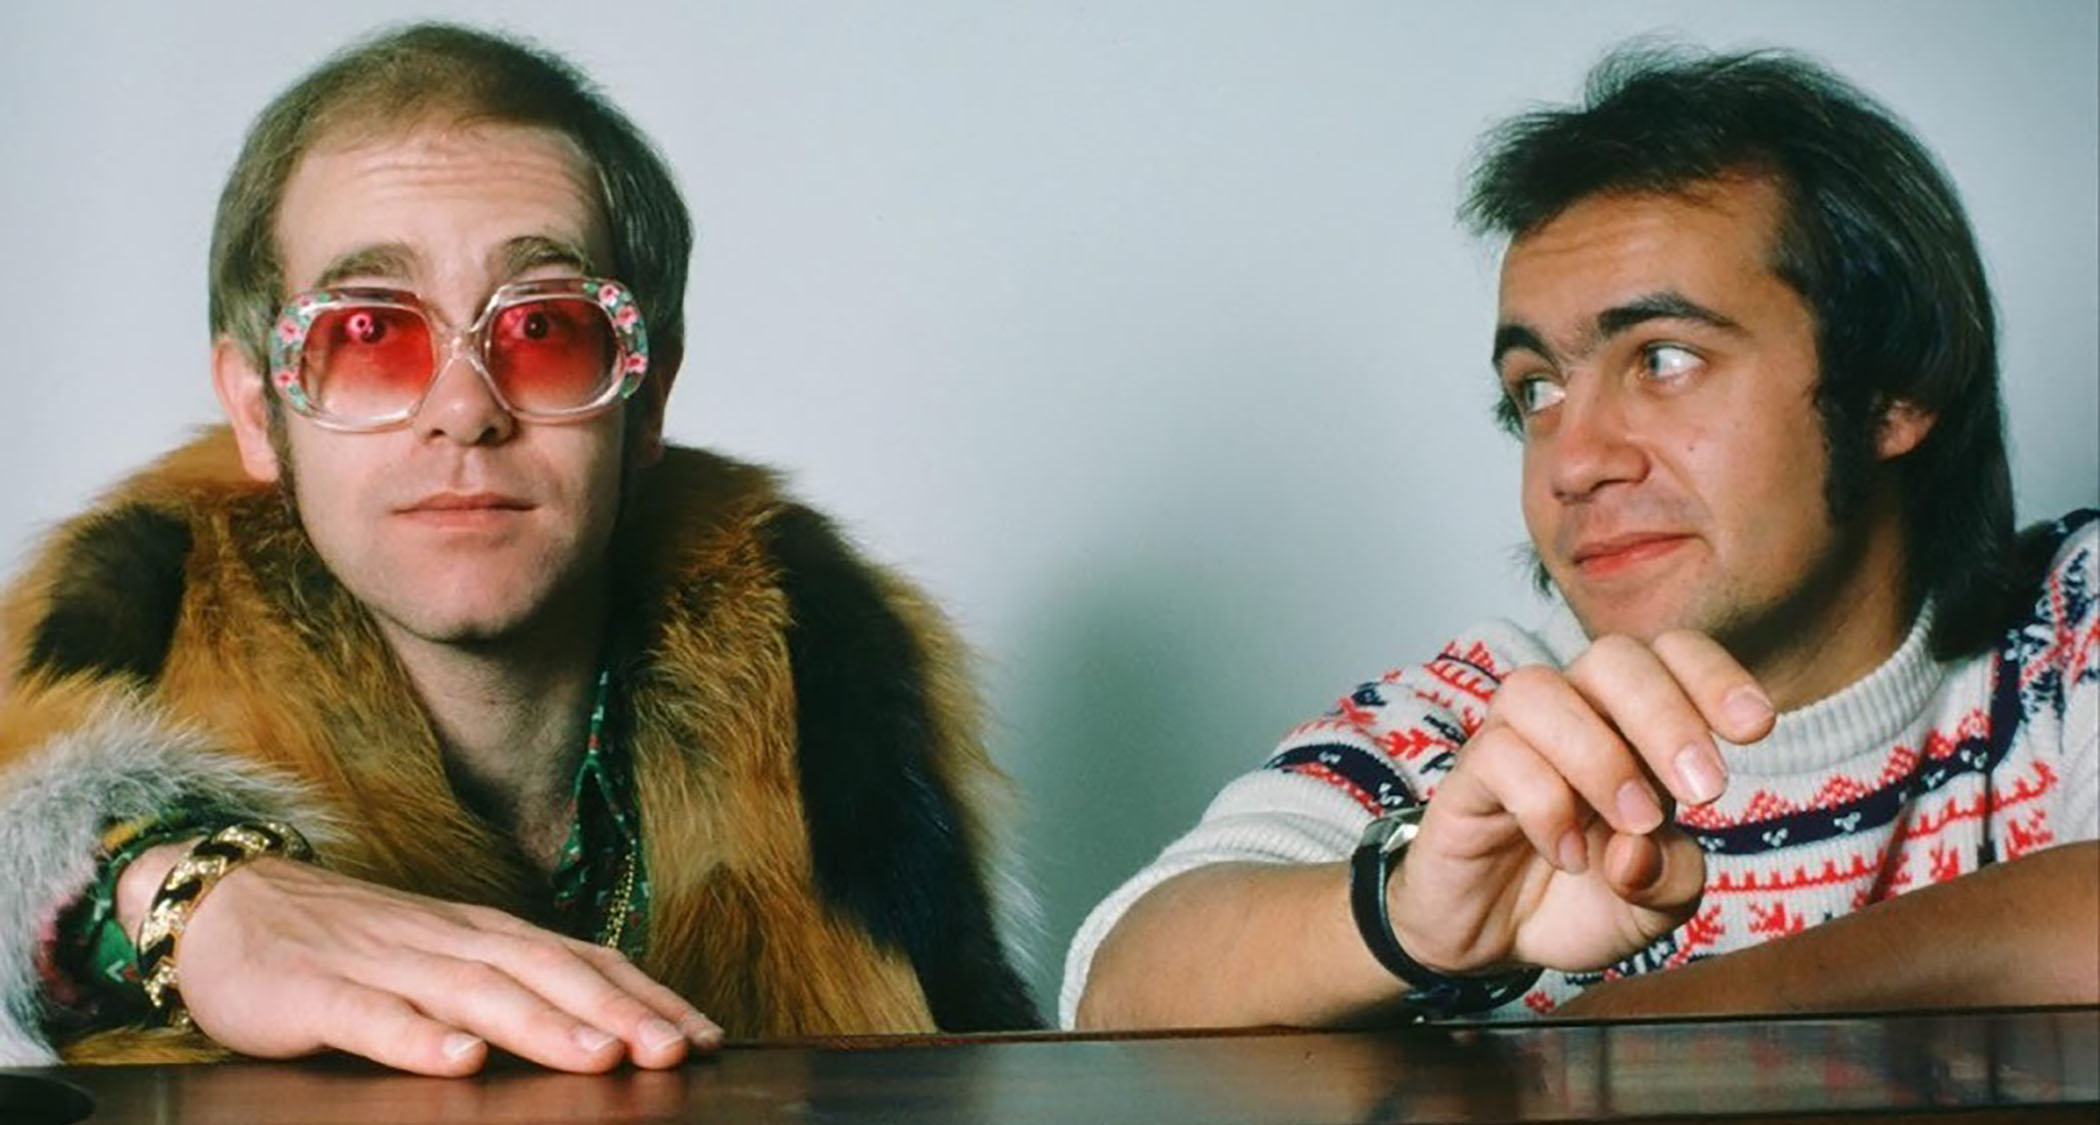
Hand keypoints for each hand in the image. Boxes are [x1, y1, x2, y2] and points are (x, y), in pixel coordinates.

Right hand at [117, 846, 723, 1074]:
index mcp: (482, 935)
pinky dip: (420, 1038)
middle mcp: (448, 941)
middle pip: (548, 973)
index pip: (582, 960)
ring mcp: (385, 963)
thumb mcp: (441, 959)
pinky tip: (459, 1060)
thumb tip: (601, 1027)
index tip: (705, 1037)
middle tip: (677, 1051)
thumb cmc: (349, 946)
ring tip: (600, 1059)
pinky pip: (374, 1017)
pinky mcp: (318, 994)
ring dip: (544, 1026)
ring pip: (478, 992)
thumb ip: (509, 986)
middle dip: (619, 1012)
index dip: (645, 996)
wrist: (226, 903)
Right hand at [1388, 631, 1775, 976]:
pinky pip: (1497, 756)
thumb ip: (1673, 879)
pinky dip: (1544, 805)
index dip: (1713, 674)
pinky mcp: (1465, 781)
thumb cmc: (1580, 901)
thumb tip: (1638, 848)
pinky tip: (1568, 855)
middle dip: (1667, 715)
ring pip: (1539, 690)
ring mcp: (1512, 742)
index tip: (1756, 728)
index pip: (1669, 655)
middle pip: (1611, 657)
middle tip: (1704, 790)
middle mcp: (1572, 719)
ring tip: (1634, 823)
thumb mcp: (1657, 906)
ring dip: (1600, 755)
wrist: (1495, 943)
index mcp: (1633, 728)